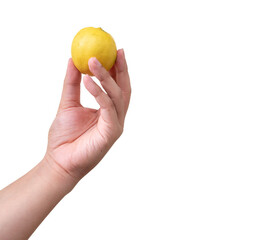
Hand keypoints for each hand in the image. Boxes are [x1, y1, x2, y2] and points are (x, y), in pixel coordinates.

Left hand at [45, 49, 130, 181]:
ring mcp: (115, 124)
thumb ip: (72, 83)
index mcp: (108, 110)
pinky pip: (107, 107)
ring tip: (93, 60)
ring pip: (116, 95)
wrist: (60, 161)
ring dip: (106, 76)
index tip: (115, 49)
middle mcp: (115, 116)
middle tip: (117, 50)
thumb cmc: (65, 137)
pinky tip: (88, 80)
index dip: (118, 68)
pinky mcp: (111, 132)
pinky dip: (99, 93)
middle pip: (124, 88)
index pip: (117, 86)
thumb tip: (71, 60)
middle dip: (122, 68)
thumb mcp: (67, 103)